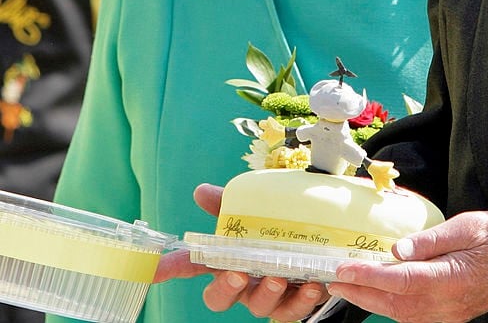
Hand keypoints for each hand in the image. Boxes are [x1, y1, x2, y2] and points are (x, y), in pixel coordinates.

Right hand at [155, 183, 327, 320]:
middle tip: (239, 272)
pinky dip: (302, 300)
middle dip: (226, 287)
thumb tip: (201, 191)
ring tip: (280, 276)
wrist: (319, 235)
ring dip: (267, 293)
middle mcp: (242, 280)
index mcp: (227, 257)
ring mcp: (266, 294)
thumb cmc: (277, 225)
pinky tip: (312, 285)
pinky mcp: (293, 302)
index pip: (192, 265)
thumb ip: (229, 202)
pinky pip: (292, 311)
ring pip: (257, 306)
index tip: (153, 271)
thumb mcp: (256, 207)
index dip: (171, 267)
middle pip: (220, 296)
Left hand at [327, 211, 487, 322]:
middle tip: (334, 279)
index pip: (399, 281)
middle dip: (360, 293)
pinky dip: (392, 306)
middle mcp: (447, 305)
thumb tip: (396, 248)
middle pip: (393, 304)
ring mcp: (449, 315)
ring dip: (373, 301)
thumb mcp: (467, 226)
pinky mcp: (451, 315)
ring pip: (401, 314)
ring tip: (350, 285)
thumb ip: (430, 239)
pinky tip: (381, 292)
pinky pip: (414, 316)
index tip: (343, 269)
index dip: (368, 276)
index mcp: (450, 280)